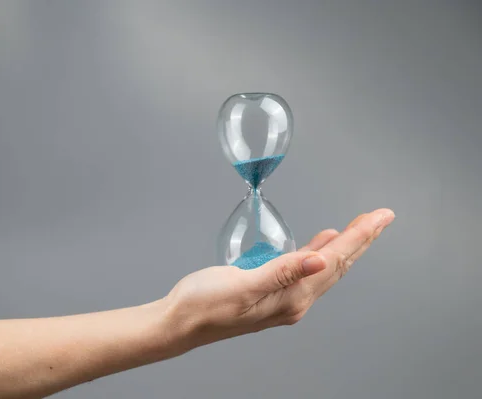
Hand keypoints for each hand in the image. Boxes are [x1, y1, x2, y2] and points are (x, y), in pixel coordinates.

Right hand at [164, 208, 394, 350]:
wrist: (179, 322)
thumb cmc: (203, 304)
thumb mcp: (241, 285)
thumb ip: (281, 272)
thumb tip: (319, 259)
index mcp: (291, 297)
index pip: (334, 260)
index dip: (360, 236)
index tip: (381, 216)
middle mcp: (294, 301)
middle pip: (337, 265)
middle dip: (361, 239)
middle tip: (381, 216)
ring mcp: (284, 300)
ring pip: (324, 268)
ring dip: (344, 246)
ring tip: (362, 227)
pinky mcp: (271, 294)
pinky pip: (306, 271)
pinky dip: (319, 253)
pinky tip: (321, 244)